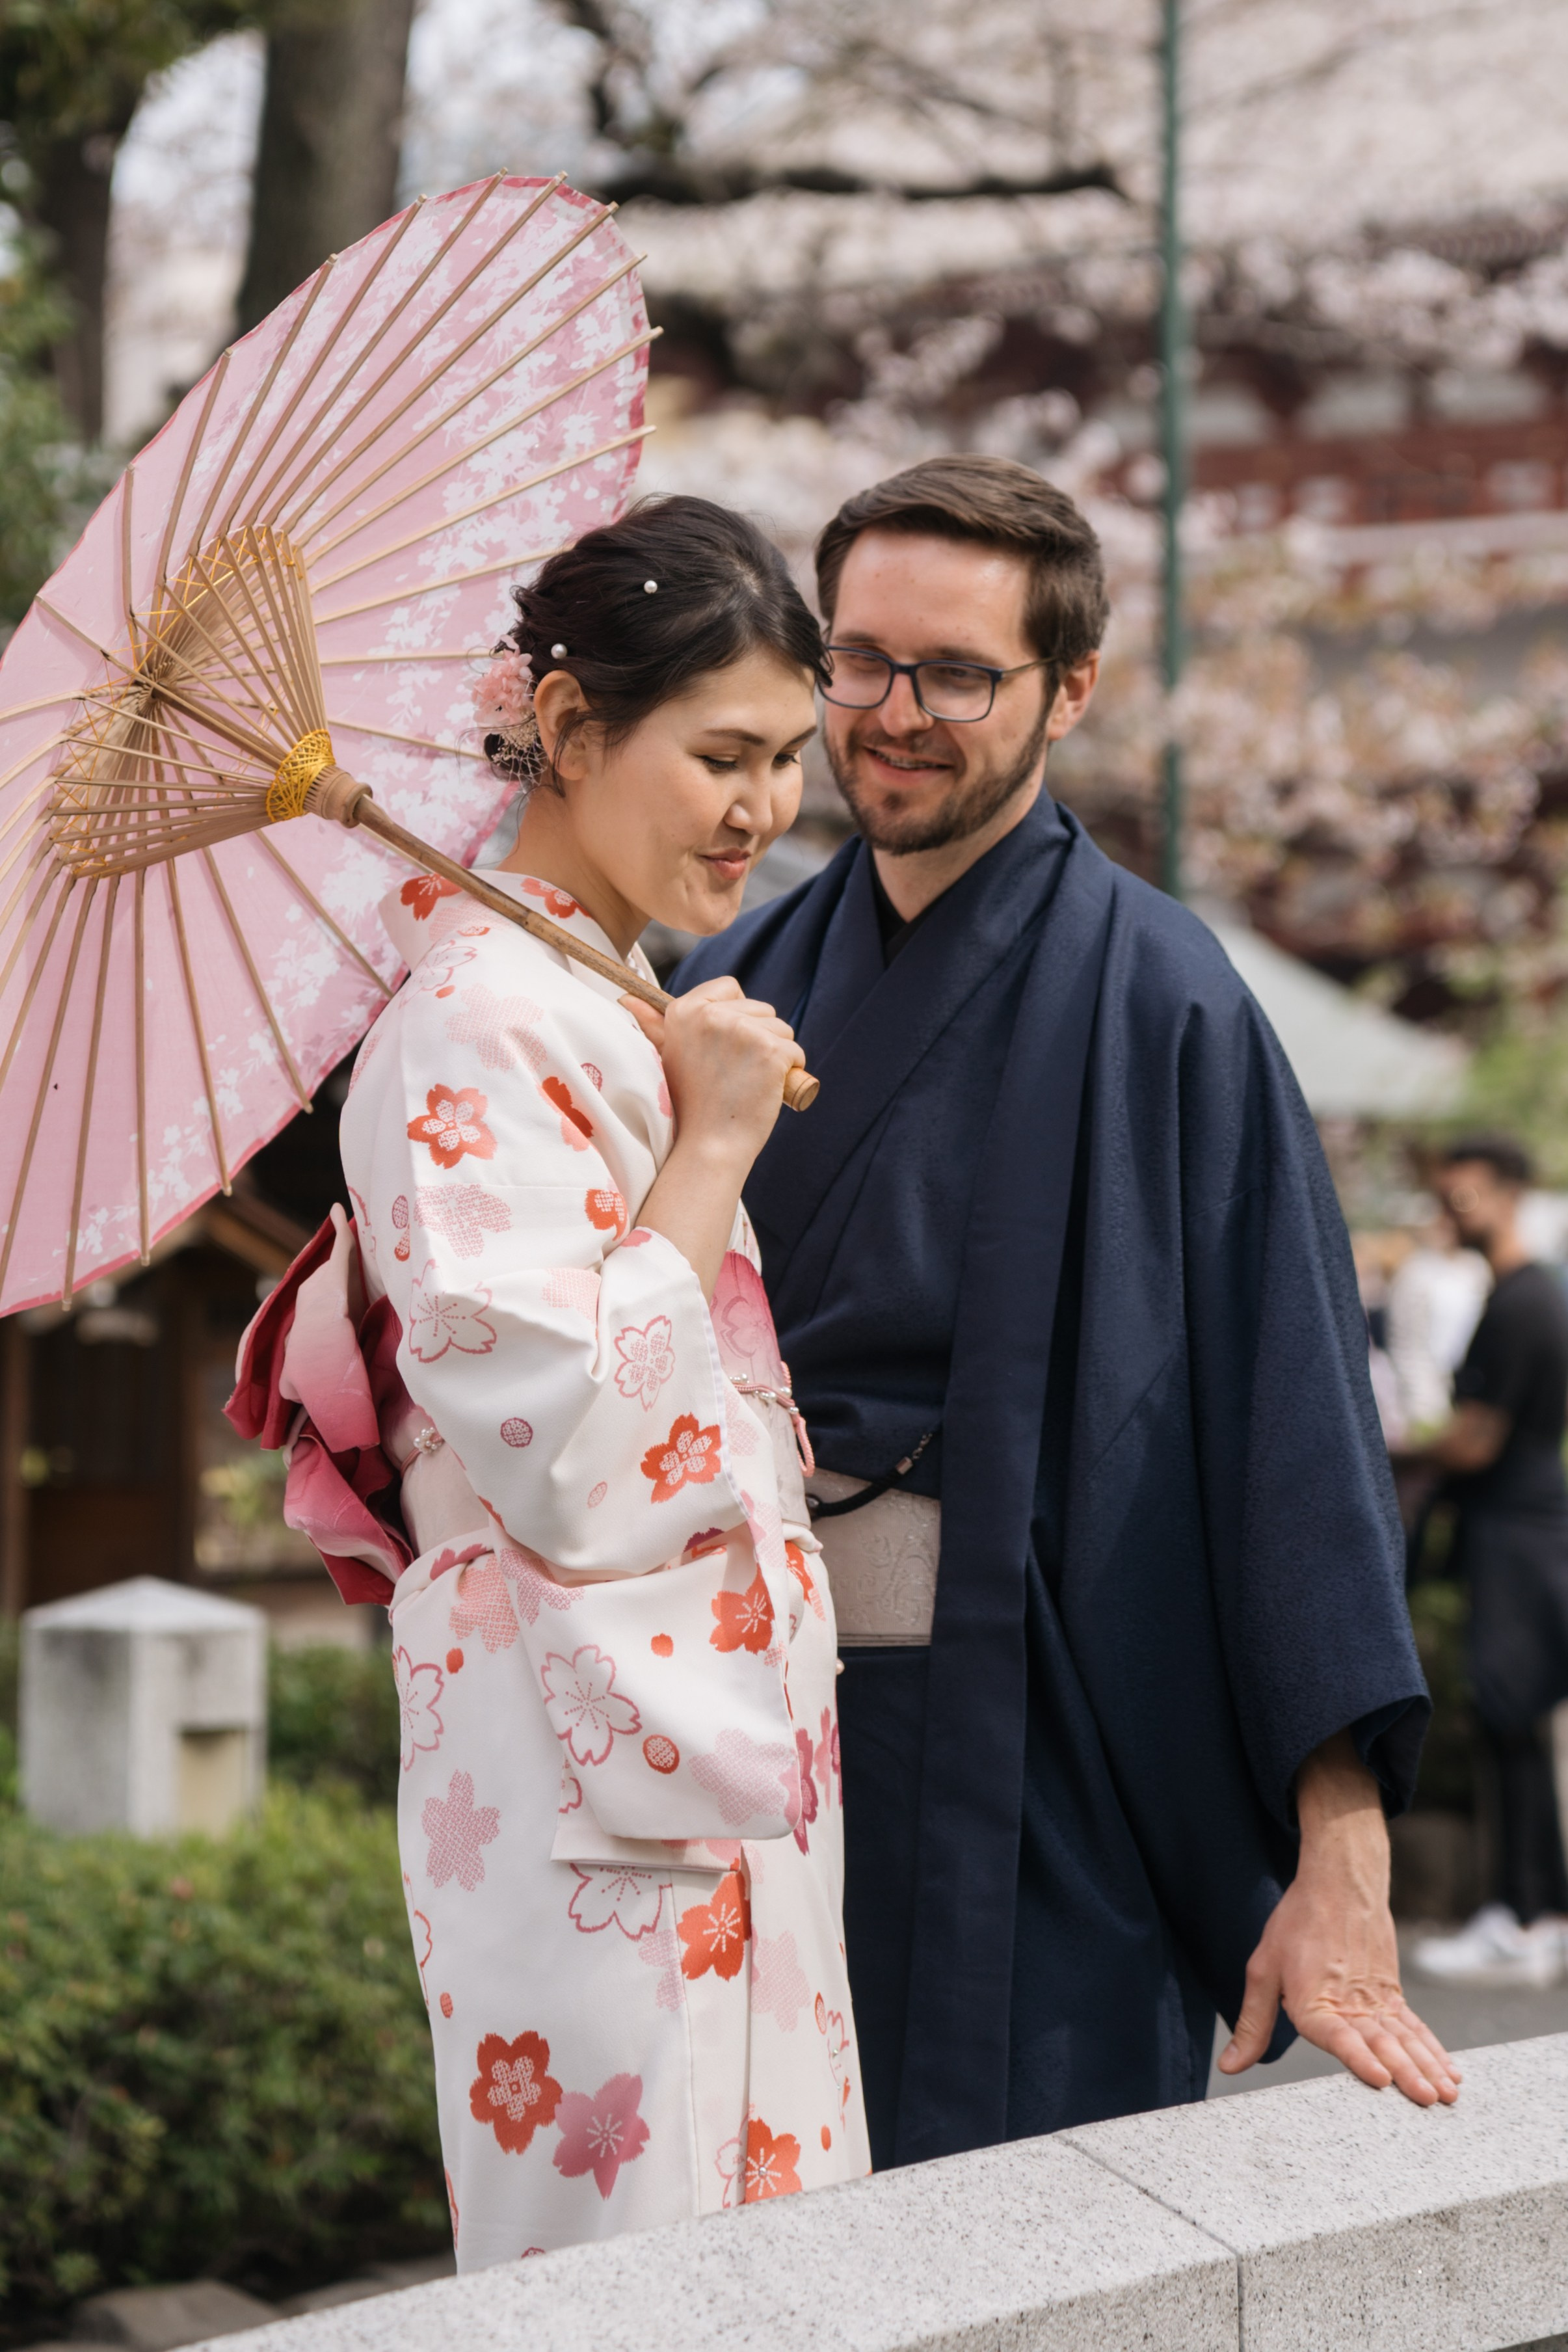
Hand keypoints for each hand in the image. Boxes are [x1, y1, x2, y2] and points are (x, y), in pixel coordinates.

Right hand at [623, 977, 803, 1167]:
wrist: (709, 1146)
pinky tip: (768, 1089)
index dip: (737, 1014)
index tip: (726, 1046)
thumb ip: (651, 1024)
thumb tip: (626, 998)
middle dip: (759, 1038)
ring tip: (749, 1082)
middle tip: (735, 1073)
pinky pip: (795, 1051)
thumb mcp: (666, 1057)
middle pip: (760, 1008)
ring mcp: (743, 1031)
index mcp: (684, 1010)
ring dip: (776, 1054)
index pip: (730, 987)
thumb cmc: (690, 1105)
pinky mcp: (770, 1050)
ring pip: (781, 1029)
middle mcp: (712, 1014)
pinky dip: (790, 1071)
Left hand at [1217, 1733, 1459, 2105]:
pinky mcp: (1392, 1992)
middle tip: (1428, 2100)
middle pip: (1382, 2042)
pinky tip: (1450, 2069)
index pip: (1338, 2035)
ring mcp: (1377, 1999)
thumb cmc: (1296, 1924)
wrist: (1339, 1881)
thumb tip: (1230, 2067)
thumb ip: (1253, 2024)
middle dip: (1407, 2074)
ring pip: (1406, 2038)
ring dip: (1428, 2066)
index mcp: (1315, 2001)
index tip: (1380, 2079)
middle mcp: (1351, 2004)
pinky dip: (1434, 2048)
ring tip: (1446, 2094)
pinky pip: (1415, 2025)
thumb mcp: (1263, 1971)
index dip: (1358, 2058)